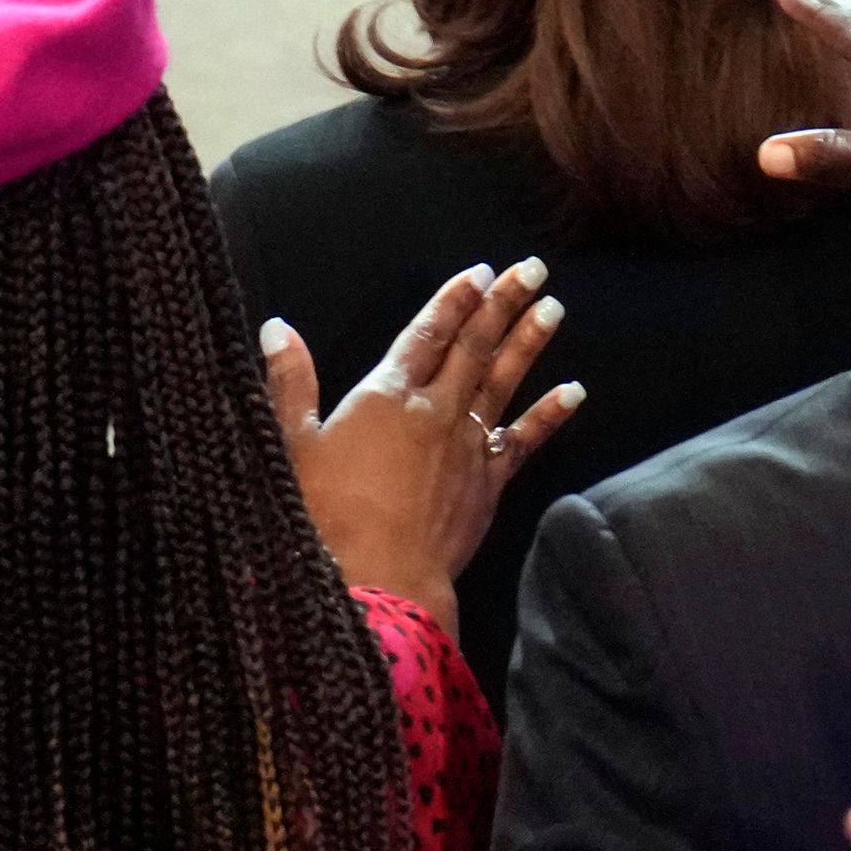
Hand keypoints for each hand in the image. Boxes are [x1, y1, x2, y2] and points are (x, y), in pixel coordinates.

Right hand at [265, 260, 581, 633]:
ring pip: (504, 382)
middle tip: (531, 269)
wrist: (378, 580)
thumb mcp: (293, 446)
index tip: (477, 272)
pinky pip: (524, 441)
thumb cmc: (325, 517)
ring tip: (553, 309)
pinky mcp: (486, 484)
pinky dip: (549, 415)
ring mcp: (467, 446)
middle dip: (502, 303)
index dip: (454, 299)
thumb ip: (290, 384)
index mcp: (387, 395)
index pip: (428, 332)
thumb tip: (277, 328)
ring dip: (529, 343)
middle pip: (475, 346)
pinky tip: (574, 392)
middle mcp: (435, 411)